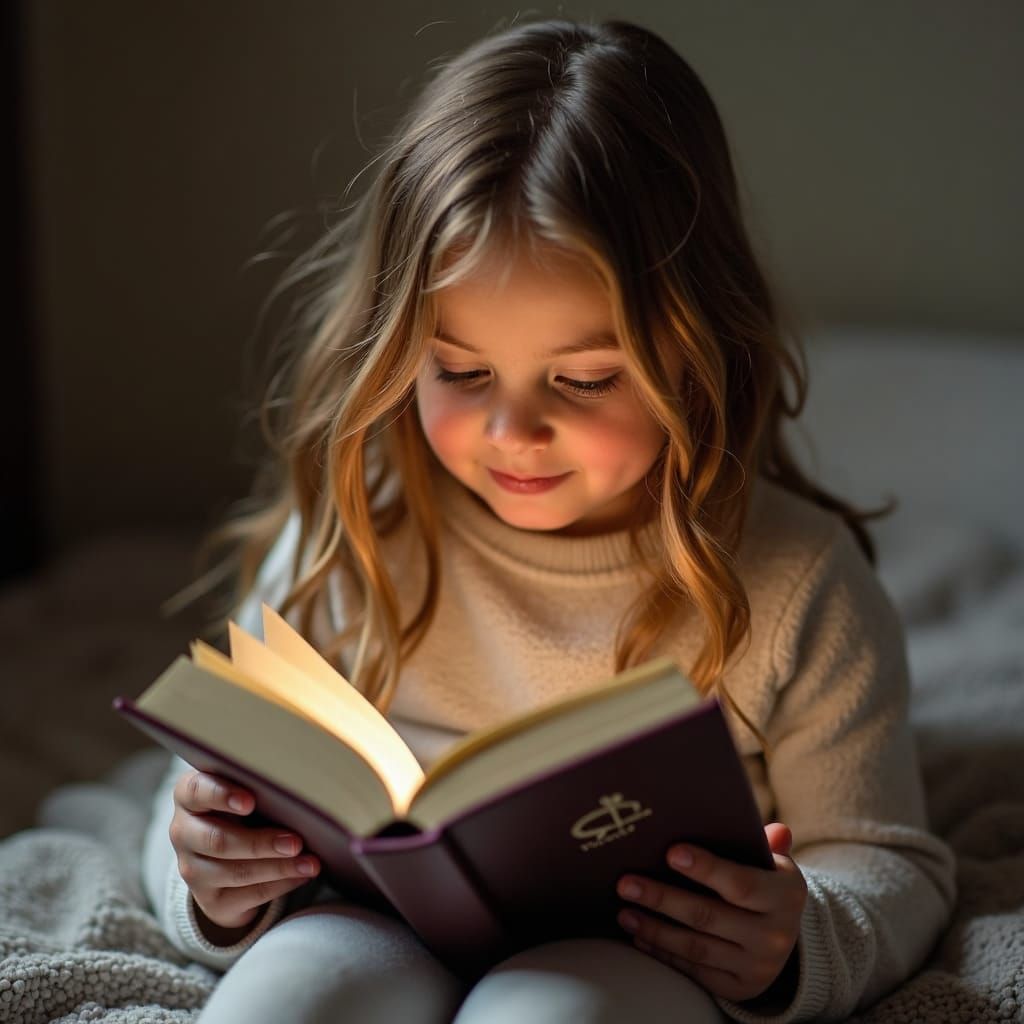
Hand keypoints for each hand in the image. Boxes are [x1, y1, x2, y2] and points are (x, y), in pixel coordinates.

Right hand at [169, 769, 320, 936]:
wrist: (224, 853)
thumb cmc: (242, 807)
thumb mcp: (243, 789)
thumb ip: (258, 782)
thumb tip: (299, 782)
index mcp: (188, 796)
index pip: (196, 792)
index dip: (222, 796)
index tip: (251, 802)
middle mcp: (183, 833)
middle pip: (217, 840)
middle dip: (260, 843)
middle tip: (296, 842)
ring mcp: (193, 870)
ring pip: (235, 872)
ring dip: (278, 868)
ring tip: (310, 864)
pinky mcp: (210, 900)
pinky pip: (247, 896)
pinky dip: (279, 886)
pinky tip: (301, 876)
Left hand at [615, 823, 805, 1002]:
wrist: (787, 938)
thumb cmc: (766, 884)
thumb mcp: (772, 863)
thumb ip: (763, 842)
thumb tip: (762, 821)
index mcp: (786, 896)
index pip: (740, 883)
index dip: (705, 868)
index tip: (670, 852)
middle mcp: (775, 935)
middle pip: (707, 915)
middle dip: (661, 898)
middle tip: (625, 882)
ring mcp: (757, 966)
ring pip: (696, 946)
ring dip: (654, 928)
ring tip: (623, 912)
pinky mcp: (739, 988)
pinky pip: (695, 970)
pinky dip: (664, 954)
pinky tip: (639, 938)